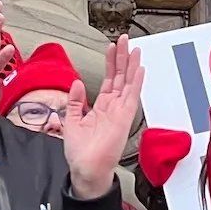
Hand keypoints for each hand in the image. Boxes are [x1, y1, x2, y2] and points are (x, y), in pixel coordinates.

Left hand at [64, 35, 143, 199]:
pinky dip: (136, 82)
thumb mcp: (71, 121)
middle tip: (125, 40)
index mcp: (102, 107)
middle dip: (122, 57)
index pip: (109, 79)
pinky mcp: (124, 118)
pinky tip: (139, 70)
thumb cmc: (81, 152)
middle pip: (121, 77)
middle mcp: (113, 107)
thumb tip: (77, 83)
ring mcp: (120, 111)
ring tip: (133, 49)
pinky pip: (132, 96)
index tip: (112, 48)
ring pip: (128, 82)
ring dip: (131, 65)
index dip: (111, 63)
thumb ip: (74, 102)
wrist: (86, 168)